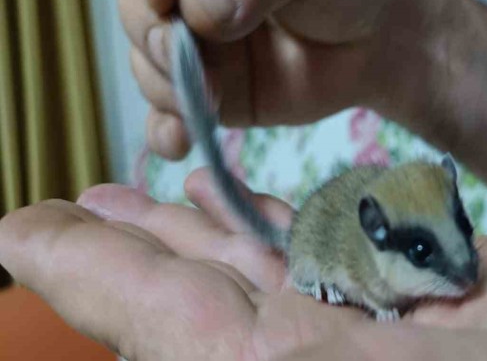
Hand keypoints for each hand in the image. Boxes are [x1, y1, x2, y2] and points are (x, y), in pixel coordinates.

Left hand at [0, 170, 486, 359]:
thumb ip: (249, 355)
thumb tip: (164, 335)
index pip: (170, 330)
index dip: (95, 279)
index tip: (25, 237)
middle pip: (187, 304)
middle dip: (112, 259)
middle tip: (44, 222)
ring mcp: (349, 333)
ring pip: (240, 272)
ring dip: (172, 235)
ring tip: (109, 200)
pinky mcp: (391, 300)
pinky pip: (308, 255)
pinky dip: (257, 226)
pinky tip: (216, 200)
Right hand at [119, 0, 422, 158]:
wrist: (385, 38)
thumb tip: (198, 5)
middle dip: (151, 29)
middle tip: (180, 53)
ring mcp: (198, 36)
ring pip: (147, 54)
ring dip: (162, 81)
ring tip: (203, 97)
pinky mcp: (210, 85)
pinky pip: (171, 107)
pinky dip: (167, 126)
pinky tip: (178, 140)